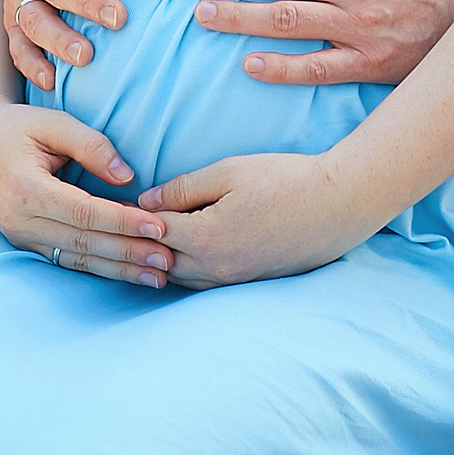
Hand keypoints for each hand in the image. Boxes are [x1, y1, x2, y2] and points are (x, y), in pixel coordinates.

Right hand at [0, 101, 172, 287]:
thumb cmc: (19, 126)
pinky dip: (100, 268)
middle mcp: (19, 219)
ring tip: (157, 277)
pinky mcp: (26, 243)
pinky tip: (129, 273)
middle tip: (169, 259)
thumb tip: (128, 178)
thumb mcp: (54, 123)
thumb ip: (92, 146)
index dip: (123, 222)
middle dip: (129, 253)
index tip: (159, 227)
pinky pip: (67, 260)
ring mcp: (20, 236)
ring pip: (77, 258)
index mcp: (25, 187)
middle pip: (83, 242)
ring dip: (119, 269)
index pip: (83, 212)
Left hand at [139, 152, 375, 289]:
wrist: (340, 204)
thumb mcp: (229, 171)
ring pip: (181, 278)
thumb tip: (147, 201)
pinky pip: (205, 283)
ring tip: (148, 242)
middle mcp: (216, 268)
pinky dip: (188, 270)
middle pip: (160, 262)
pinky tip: (186, 254)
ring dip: (163, 261)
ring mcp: (234, 280)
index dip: (131, 217)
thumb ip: (184, 187)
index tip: (113, 208)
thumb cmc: (285, 180)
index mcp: (205, 238)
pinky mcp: (251, 283)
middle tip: (122, 228)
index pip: (152, 231)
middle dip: (141, 244)